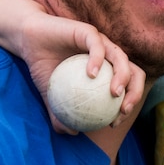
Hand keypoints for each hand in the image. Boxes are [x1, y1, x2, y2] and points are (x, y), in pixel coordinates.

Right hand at [14, 15, 146, 135]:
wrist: (28, 42)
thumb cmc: (44, 68)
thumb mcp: (51, 97)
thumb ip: (61, 115)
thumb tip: (72, 133)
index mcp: (107, 70)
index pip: (129, 88)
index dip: (129, 105)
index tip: (116, 121)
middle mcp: (108, 55)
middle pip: (135, 72)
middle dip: (135, 92)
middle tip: (122, 109)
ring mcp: (100, 42)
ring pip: (121, 58)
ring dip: (123, 76)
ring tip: (114, 93)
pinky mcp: (88, 31)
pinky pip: (97, 45)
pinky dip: (98, 59)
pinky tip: (91, 74)